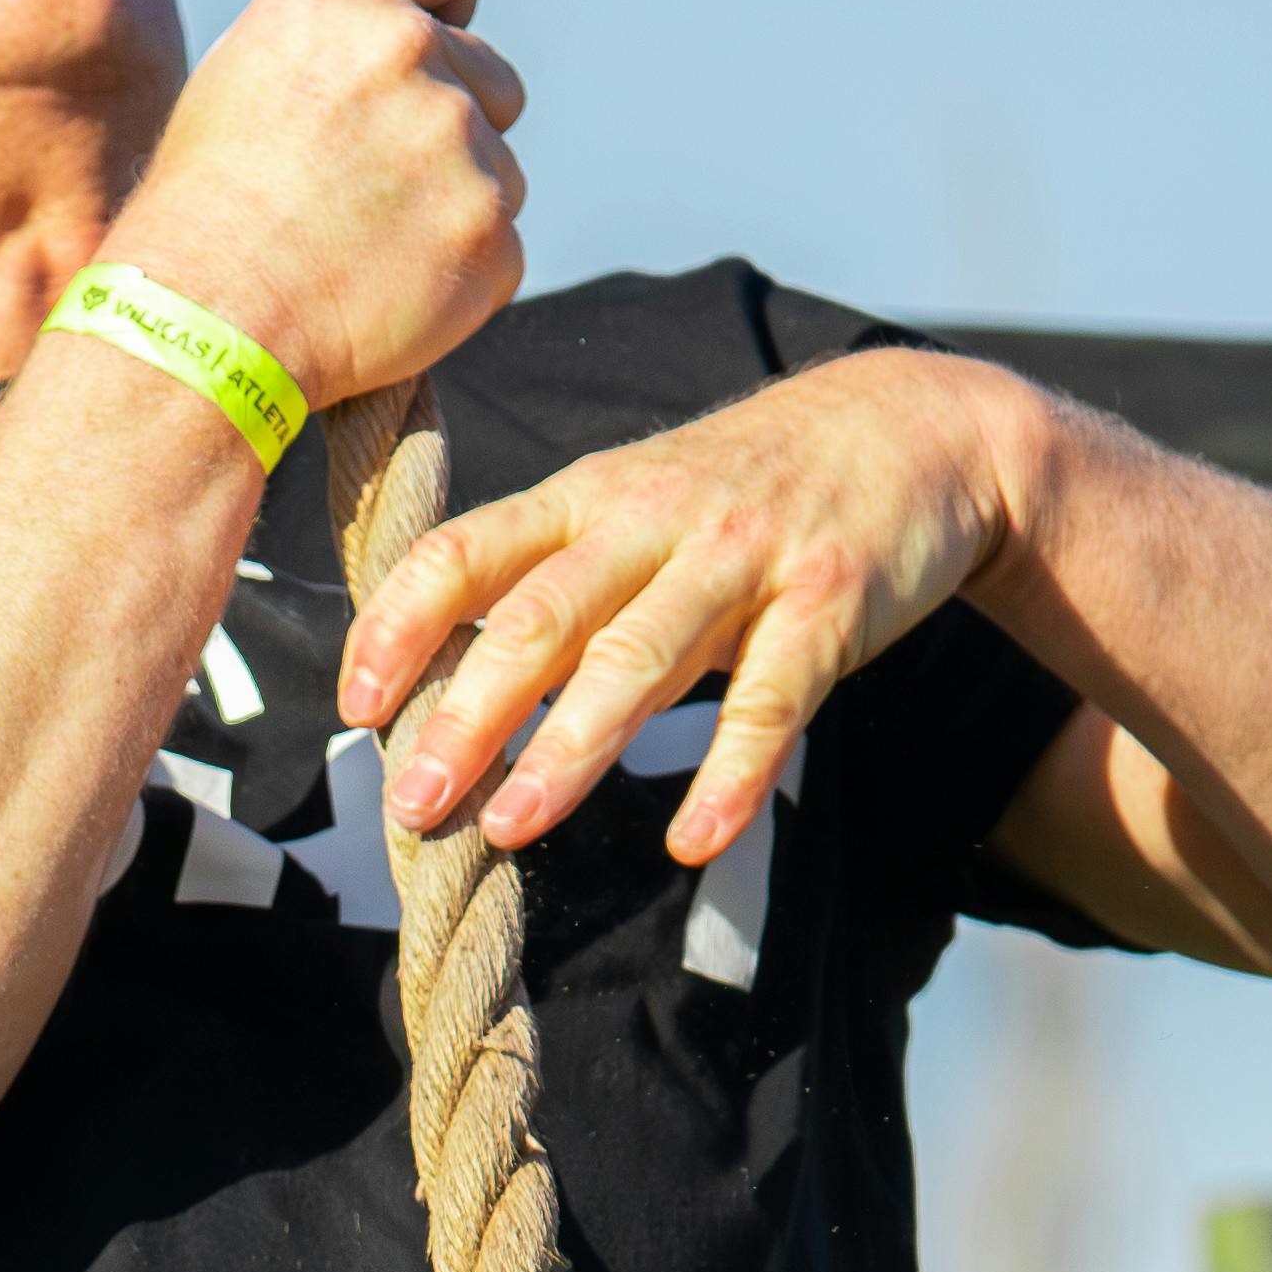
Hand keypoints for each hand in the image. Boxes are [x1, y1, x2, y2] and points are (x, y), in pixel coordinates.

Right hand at [114, 0, 526, 417]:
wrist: (204, 324)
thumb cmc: (207, 203)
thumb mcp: (251, 66)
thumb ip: (345, 30)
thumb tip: (425, 30)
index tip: (448, 18)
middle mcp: (411, 50)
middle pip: (493, 73)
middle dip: (451, 116)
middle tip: (366, 179)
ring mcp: (463, 145)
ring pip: (499, 167)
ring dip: (453, 200)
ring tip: (361, 243)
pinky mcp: (493, 235)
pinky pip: (500, 243)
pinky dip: (458, 271)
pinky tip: (384, 287)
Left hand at [336, 345, 1040, 860]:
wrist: (915, 428)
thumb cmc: (745, 491)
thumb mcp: (637, 507)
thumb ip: (555, 583)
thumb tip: (442, 688)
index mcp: (589, 495)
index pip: (465, 551)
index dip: (400, 627)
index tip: (356, 708)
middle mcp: (653, 519)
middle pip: (539, 617)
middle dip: (466, 714)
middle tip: (412, 804)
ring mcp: (743, 558)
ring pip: (639, 658)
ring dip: (568, 751)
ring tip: (510, 827)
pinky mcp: (828, 604)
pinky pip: (770, 702)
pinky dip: (730, 777)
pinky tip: (691, 842)